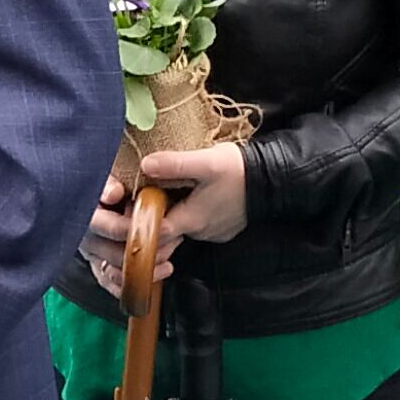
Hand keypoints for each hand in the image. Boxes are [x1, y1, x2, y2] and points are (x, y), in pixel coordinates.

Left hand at [87, 144, 248, 256]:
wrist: (275, 180)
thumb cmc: (241, 172)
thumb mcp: (206, 163)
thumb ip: (175, 165)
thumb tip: (145, 165)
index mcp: (191, 220)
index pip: (153, 233)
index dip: (136, 225)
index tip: (123, 210)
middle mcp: (199, 232)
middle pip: (163, 236)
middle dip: (147, 224)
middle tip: (132, 205)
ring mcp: (210, 232)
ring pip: (178, 230)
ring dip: (165, 219)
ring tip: (153, 199)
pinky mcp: (219, 227)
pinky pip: (193, 225)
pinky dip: (182, 216)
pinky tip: (179, 198)